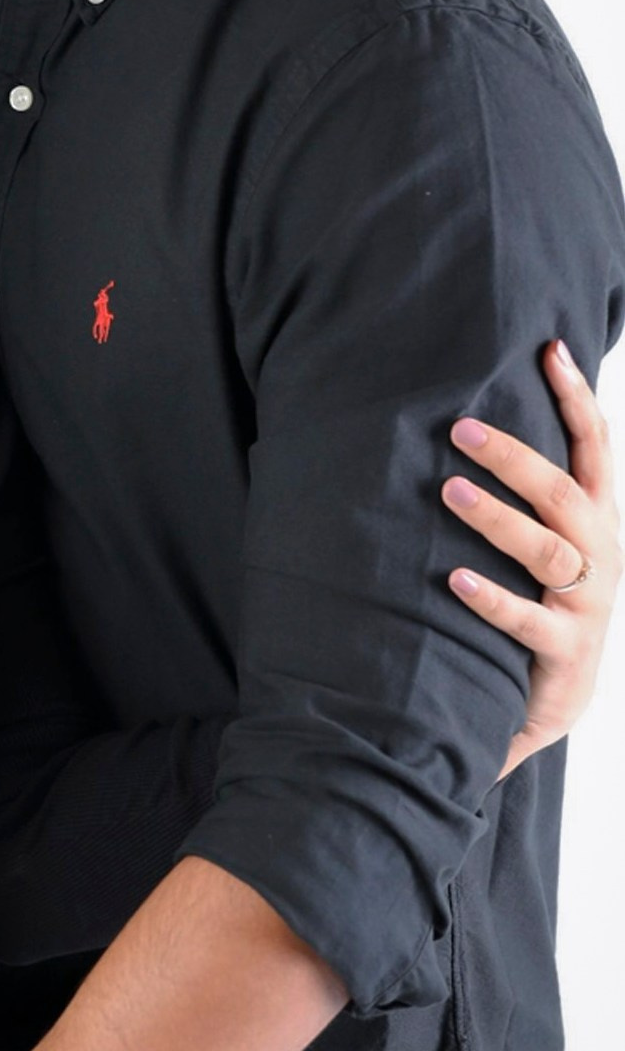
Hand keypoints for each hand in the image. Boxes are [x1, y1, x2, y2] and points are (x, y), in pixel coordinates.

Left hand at [444, 340, 619, 775]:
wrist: (554, 702)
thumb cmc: (540, 604)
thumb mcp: (544, 544)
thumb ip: (527, 494)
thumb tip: (473, 420)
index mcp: (596, 523)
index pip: (595, 449)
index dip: (577, 399)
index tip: (551, 349)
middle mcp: (600, 556)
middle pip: (565, 494)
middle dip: (516, 457)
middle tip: (460, 428)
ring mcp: (586, 605)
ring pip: (548, 552)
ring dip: (498, 519)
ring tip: (449, 491)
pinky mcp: (562, 651)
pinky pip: (525, 620)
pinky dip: (491, 598)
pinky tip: (455, 580)